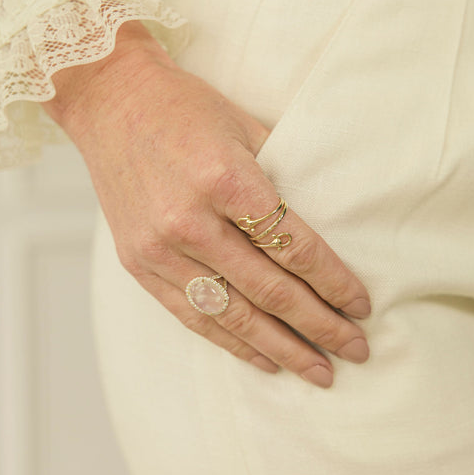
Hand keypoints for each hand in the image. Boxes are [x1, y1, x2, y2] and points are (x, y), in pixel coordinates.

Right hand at [45, 21, 370, 388]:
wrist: (111, 102)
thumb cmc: (185, 108)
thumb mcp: (246, 128)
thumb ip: (283, 181)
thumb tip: (328, 234)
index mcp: (224, 180)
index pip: (294, 249)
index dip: (334, 283)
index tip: (362, 306)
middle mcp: (189, 222)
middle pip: (270, 291)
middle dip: (320, 326)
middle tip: (357, 350)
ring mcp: (159, 250)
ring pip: (233, 316)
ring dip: (283, 349)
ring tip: (320, 372)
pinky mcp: (139, 265)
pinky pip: (193, 316)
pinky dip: (233, 343)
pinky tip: (266, 360)